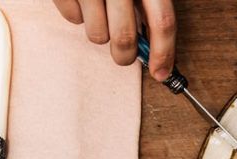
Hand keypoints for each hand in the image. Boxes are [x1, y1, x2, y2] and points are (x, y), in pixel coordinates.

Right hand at [51, 0, 176, 76]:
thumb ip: (150, 7)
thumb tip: (155, 47)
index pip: (163, 22)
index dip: (164, 53)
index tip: (161, 73)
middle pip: (125, 38)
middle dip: (125, 55)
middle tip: (124, 54)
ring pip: (97, 35)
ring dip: (100, 33)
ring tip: (100, 12)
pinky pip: (72, 19)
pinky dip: (78, 15)